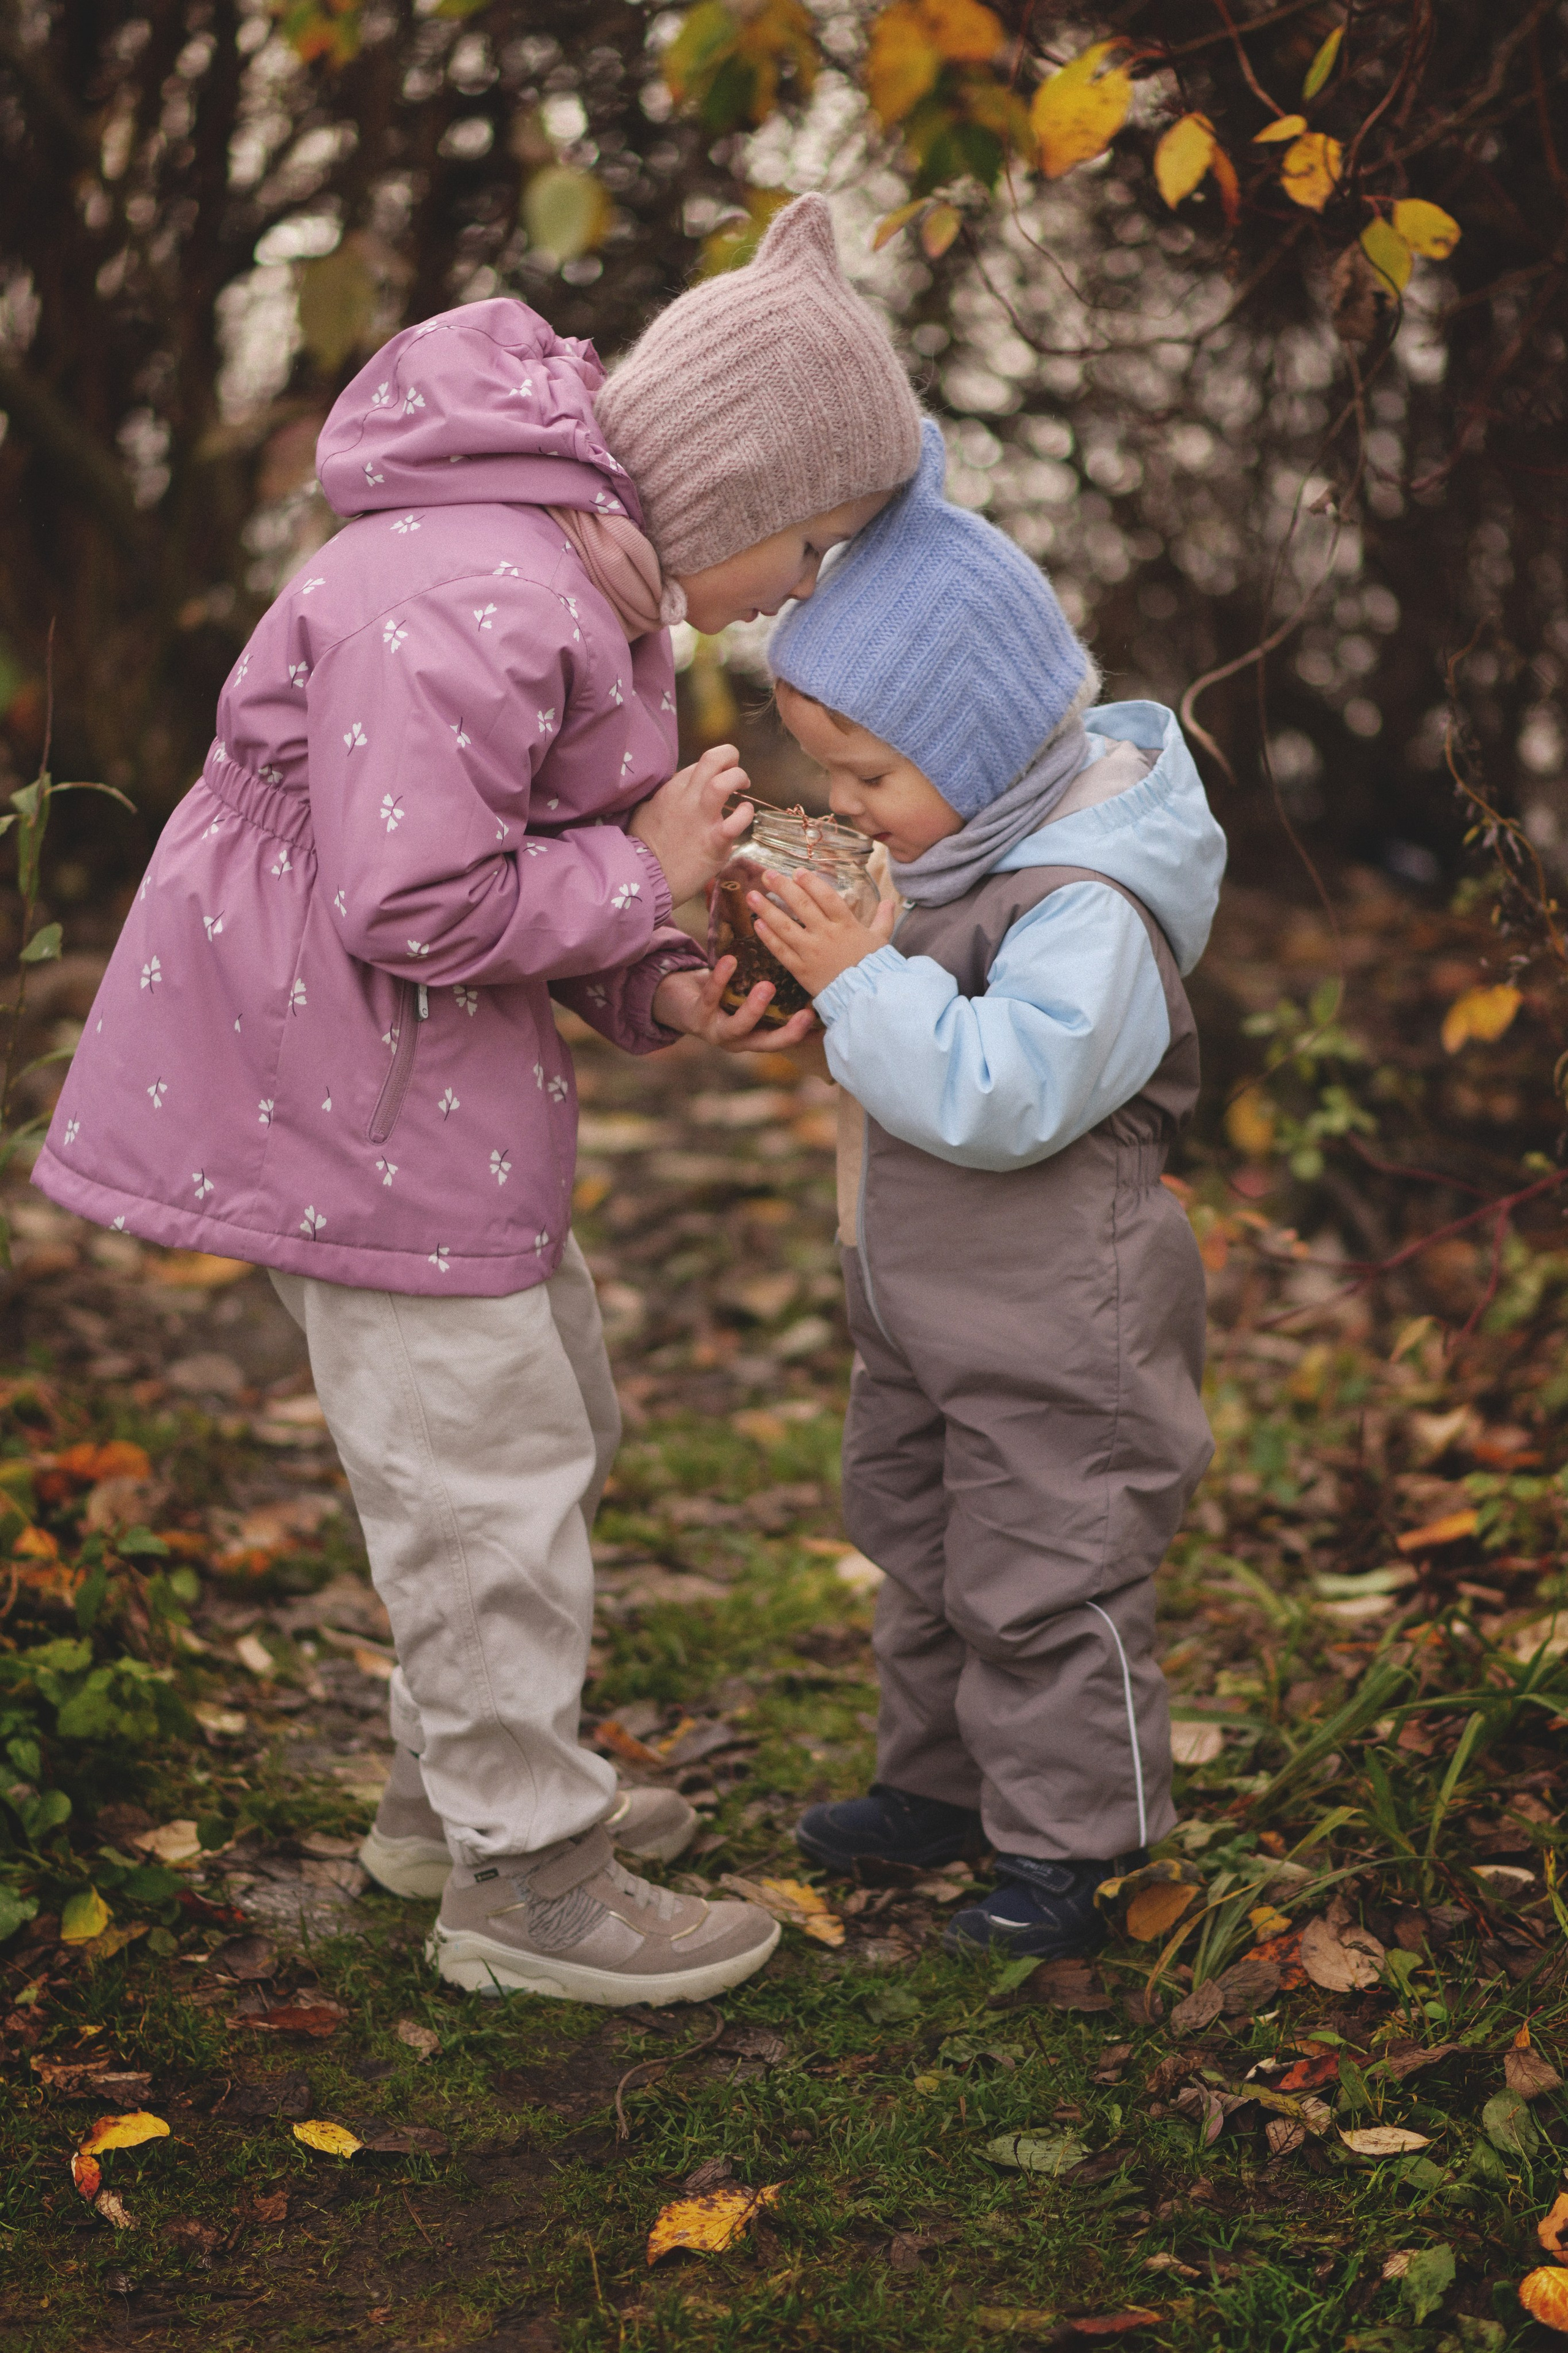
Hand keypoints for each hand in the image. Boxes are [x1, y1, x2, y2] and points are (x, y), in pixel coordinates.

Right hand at [629, 743, 752, 906]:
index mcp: (671, 790)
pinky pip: (737, 820)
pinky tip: (746, 814)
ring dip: (739, 778)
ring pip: (724, 782)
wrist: (646, 879)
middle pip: (712, 759)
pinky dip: (746, 813)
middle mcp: (686, 798)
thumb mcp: (645, 812)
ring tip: (743, 787)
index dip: (713, 768)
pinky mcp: (714, 841)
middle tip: (736, 772)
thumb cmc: (644, 848)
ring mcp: (701, 818)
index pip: (699, 765)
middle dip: (730, 757)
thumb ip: (662, 798)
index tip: (718, 778)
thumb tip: (671, 794)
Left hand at [652, 960, 817, 1051]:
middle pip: (767, 1042)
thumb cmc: (725, 996)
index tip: (829, 1027)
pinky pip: (710, 996)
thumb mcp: (751, 995)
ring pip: (737, 1025)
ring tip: (768, 987)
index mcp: (757, 1036)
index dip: (807, 1037)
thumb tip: (813, 971)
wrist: (680, 1001)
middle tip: (807, 1015)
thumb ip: (778, 989)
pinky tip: (730, 960)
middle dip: (788, 1031)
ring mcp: (717, 1031)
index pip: (787, 1039)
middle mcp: (740, 1040)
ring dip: (753, 1008)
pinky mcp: (696, 1015)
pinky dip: (720, 978)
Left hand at [749, 868, 897, 998]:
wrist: (865, 998)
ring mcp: (811, 952)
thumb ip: (883, 919)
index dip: (811, 882)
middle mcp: (826, 935)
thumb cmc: (874, 968)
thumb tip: (890, 901)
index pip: (826, 897)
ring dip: (767, 909)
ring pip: (785, 927)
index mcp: (846, 925)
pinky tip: (757, 924)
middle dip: (783, 888)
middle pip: (801, 906)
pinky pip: (781, 951)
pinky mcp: (801, 970)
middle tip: (767, 875)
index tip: (797, 871)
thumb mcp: (882, 940)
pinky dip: (768, 937)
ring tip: (752, 896)